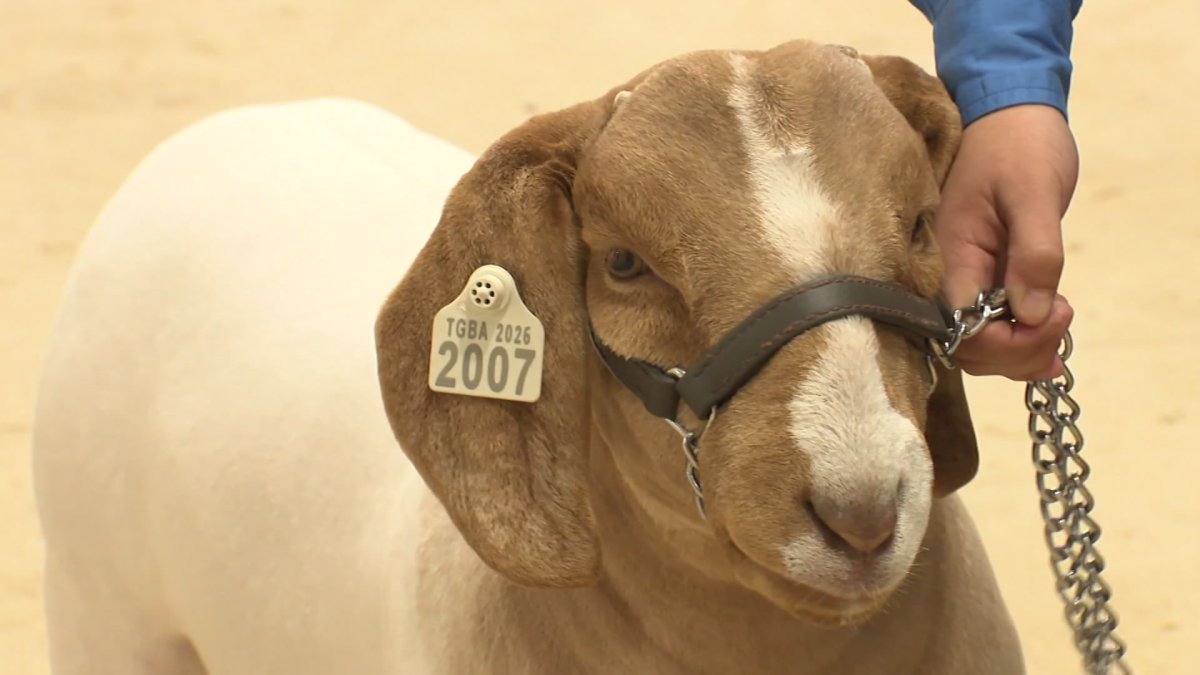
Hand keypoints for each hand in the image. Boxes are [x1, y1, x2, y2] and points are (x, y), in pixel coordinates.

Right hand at [935, 104, 1079, 380]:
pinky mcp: (980, 274)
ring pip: (979, 343)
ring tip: (1061, 322)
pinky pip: (990, 323)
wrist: (1008, 112)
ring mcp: (964, 277)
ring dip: (1021, 349)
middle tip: (1063, 317)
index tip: (1055, 314)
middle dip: (1018, 350)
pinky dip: (1021, 338)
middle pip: (968, 348)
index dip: (1008, 341)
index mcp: (952, 256)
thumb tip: (1032, 313)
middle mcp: (949, 276)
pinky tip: (1050, 329)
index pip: (962, 329)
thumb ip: (1034, 253)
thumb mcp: (1035, 193)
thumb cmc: (1018, 145)